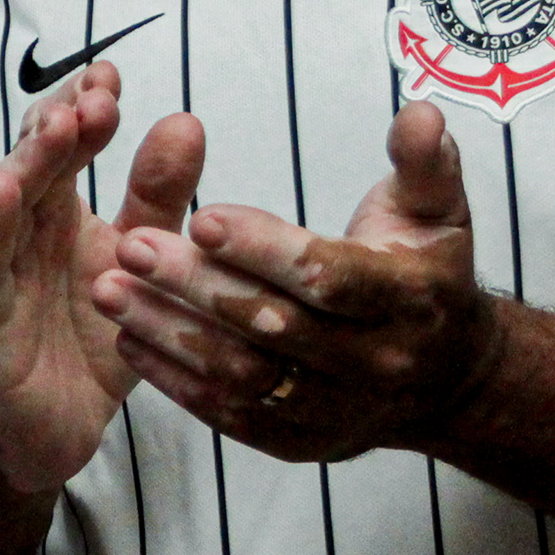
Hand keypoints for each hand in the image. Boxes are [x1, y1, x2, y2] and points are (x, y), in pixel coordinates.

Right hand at [0, 64, 202, 491]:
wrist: (50, 432)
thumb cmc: (90, 340)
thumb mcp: (140, 264)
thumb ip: (158, 199)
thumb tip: (186, 121)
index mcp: (59, 213)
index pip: (65, 146)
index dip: (84, 107)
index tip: (112, 74)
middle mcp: (23, 232)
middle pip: (35, 164)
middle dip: (62, 124)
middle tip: (98, 95)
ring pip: (6, 204)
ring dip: (28, 162)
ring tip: (58, 126)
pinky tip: (0, 191)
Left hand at [94, 100, 509, 463]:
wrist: (445, 378)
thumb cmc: (425, 274)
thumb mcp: (437, 213)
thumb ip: (424, 161)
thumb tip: (420, 112)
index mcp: (409, 299)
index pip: (326, 276)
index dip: (262, 248)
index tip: (200, 215)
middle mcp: (377, 362)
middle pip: (274, 327)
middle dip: (196, 285)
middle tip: (130, 245)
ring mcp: (340, 410)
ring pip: (243, 377)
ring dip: (170, 334)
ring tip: (108, 291)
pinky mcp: (304, 442)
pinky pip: (232, 415)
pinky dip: (177, 380)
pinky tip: (130, 338)